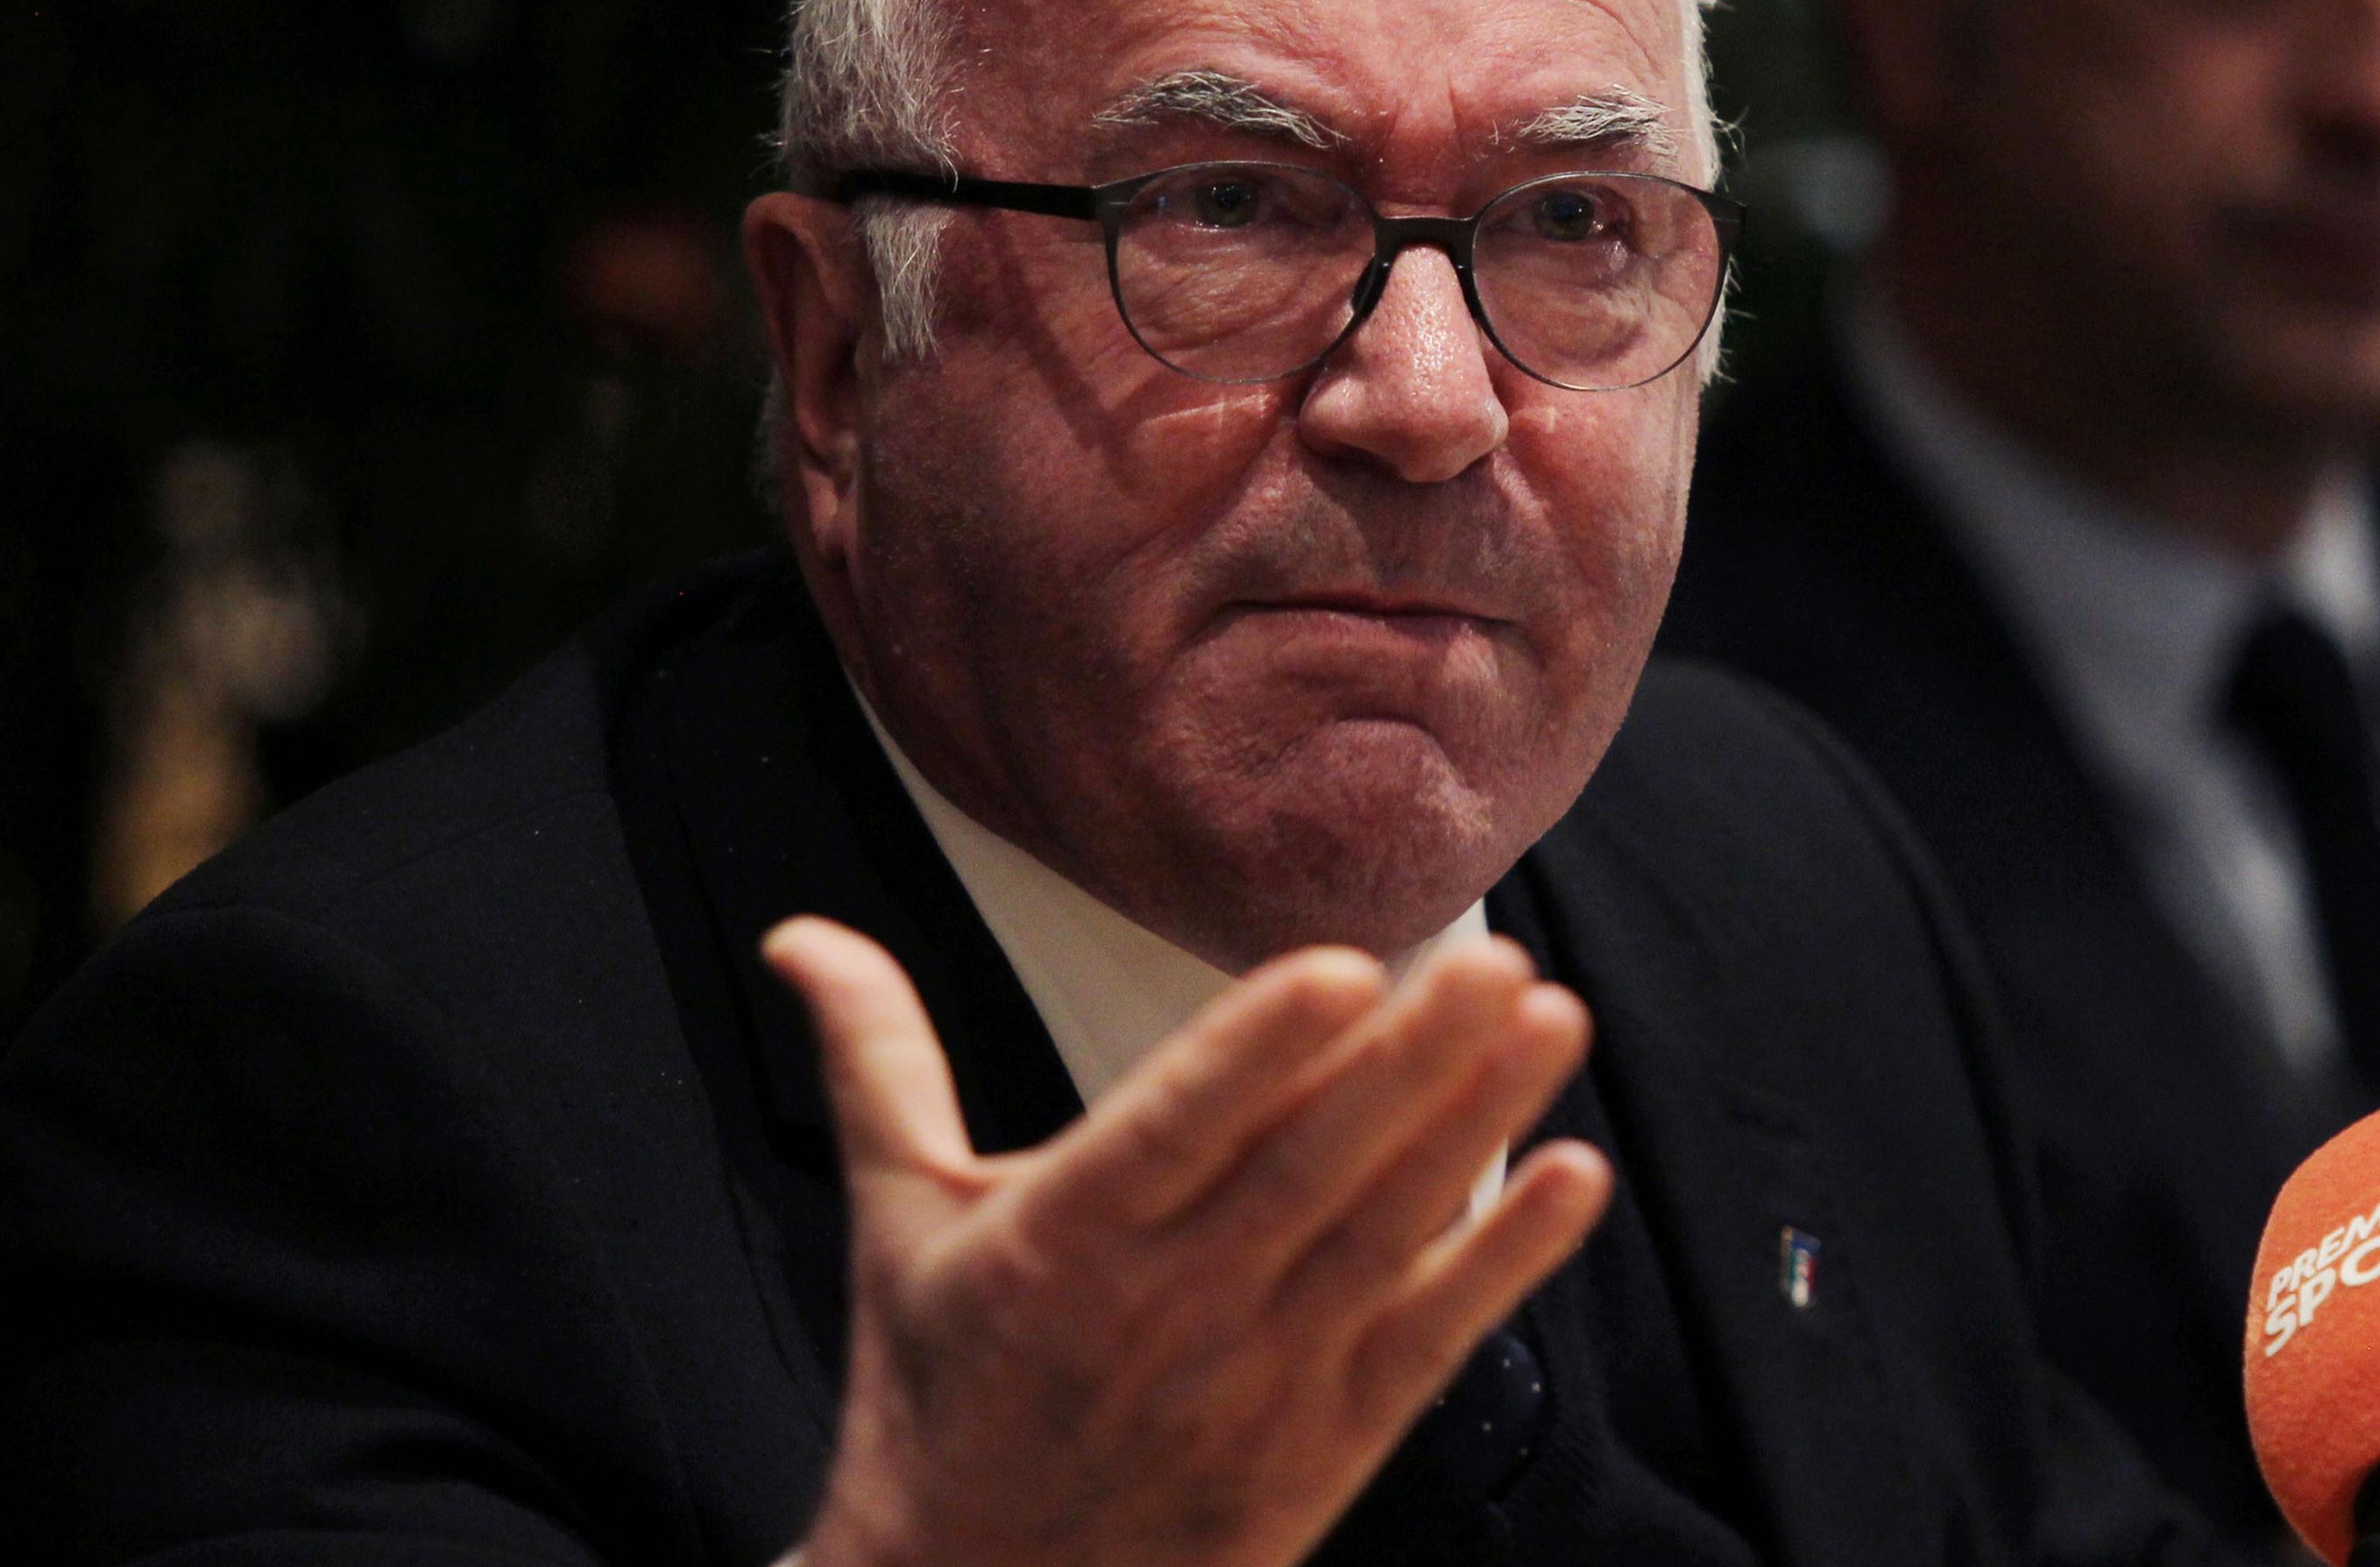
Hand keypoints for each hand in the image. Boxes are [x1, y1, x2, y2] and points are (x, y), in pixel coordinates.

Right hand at [763, 916, 1612, 1566]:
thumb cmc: (936, 1399)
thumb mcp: (897, 1227)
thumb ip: (877, 1065)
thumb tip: (803, 937)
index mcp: (1059, 1245)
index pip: (1172, 1130)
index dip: (1257, 1052)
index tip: (1339, 968)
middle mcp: (1166, 1310)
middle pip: (1308, 1171)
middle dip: (1411, 1063)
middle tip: (1500, 961)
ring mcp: (1257, 1381)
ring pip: (1384, 1238)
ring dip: (1477, 1127)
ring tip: (1550, 1023)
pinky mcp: (1326, 1443)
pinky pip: (1432, 1342)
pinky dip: (1507, 1263)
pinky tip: (1575, 1178)